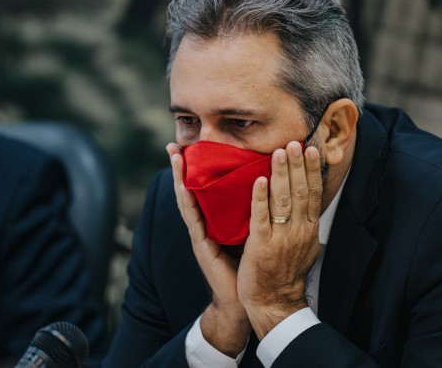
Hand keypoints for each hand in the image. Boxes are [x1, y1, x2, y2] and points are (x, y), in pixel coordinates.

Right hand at [166, 143, 250, 356]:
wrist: (249, 297)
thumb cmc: (253, 263)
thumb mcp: (254, 230)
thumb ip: (254, 210)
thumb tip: (269, 182)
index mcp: (218, 218)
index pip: (207, 187)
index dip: (199, 167)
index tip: (193, 146)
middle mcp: (207, 223)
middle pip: (192, 189)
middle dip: (181, 167)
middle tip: (173, 144)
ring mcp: (201, 234)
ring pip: (188, 199)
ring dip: (178, 177)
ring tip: (173, 156)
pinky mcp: (202, 245)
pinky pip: (193, 219)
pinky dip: (188, 201)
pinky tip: (183, 186)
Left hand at [237, 141, 322, 338]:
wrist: (275, 303)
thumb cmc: (286, 274)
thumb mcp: (305, 246)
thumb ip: (305, 224)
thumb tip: (309, 204)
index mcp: (309, 229)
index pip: (314, 193)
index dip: (313, 170)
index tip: (312, 149)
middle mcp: (299, 231)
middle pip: (301, 191)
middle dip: (298, 165)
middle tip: (295, 142)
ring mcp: (280, 238)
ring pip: (283, 200)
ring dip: (282, 174)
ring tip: (280, 152)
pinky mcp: (261, 246)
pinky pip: (262, 218)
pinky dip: (261, 198)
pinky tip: (260, 180)